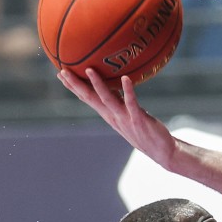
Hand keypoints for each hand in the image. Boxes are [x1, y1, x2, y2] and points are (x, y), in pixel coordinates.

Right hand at [58, 69, 180, 169]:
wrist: (161, 151)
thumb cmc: (144, 131)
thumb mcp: (127, 115)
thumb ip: (118, 101)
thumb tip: (114, 84)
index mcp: (109, 115)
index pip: (87, 98)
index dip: (73, 87)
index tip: (60, 74)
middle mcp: (113, 116)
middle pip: (90, 98)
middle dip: (76, 84)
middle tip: (63, 71)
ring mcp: (125, 118)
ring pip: (107, 99)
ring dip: (98, 84)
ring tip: (89, 70)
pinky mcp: (139, 119)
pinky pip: (132, 103)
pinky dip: (128, 90)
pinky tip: (126, 78)